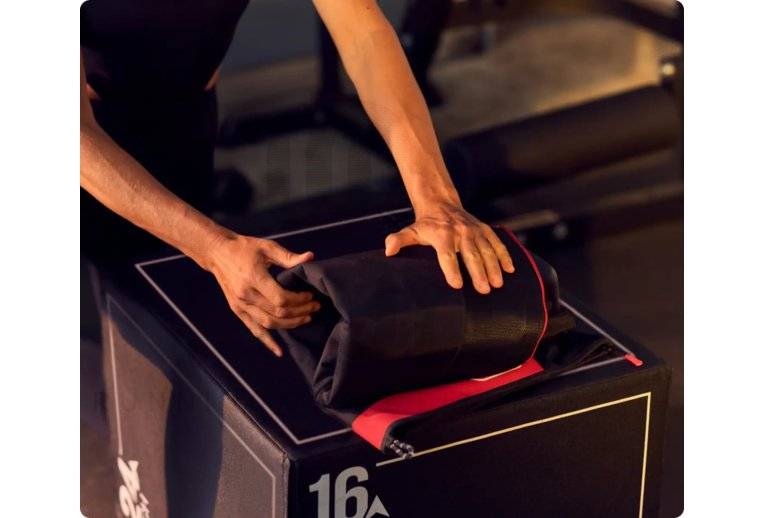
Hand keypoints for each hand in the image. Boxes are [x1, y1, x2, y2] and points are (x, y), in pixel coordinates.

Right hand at [207, 234, 319, 355]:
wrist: (218, 253)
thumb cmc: (245, 248)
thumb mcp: (267, 247)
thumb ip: (288, 257)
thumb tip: (310, 257)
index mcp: (253, 278)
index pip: (280, 298)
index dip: (299, 301)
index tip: (310, 296)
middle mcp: (246, 295)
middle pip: (277, 313)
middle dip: (299, 313)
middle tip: (315, 307)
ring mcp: (240, 305)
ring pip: (268, 324)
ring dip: (289, 325)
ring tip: (306, 319)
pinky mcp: (237, 311)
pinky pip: (254, 330)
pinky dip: (267, 342)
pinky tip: (279, 351)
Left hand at [385, 203, 514, 293]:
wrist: (441, 204)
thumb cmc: (425, 226)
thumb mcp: (411, 232)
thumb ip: (399, 241)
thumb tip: (388, 251)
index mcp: (442, 235)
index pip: (447, 254)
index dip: (451, 269)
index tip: (457, 285)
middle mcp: (460, 231)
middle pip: (471, 254)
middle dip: (478, 272)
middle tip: (484, 290)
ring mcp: (474, 230)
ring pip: (487, 249)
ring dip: (494, 267)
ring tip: (497, 283)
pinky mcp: (485, 229)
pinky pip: (497, 243)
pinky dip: (504, 255)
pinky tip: (510, 269)